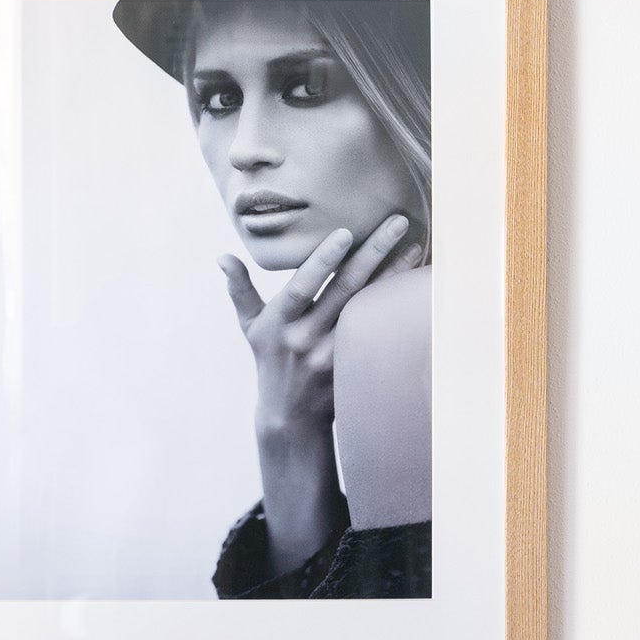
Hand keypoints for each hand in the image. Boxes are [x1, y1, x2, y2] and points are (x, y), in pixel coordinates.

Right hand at [218, 213, 422, 575]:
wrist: (290, 417)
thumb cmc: (270, 360)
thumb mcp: (250, 327)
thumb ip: (239, 290)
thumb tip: (222, 257)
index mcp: (280, 323)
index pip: (302, 286)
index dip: (322, 261)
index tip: (345, 233)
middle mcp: (307, 338)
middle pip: (345, 291)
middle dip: (374, 254)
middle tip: (399, 223)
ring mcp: (334, 355)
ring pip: (369, 309)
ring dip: (396, 277)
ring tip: (418, 247)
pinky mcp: (355, 367)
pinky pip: (380, 333)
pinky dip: (398, 309)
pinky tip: (417, 286)